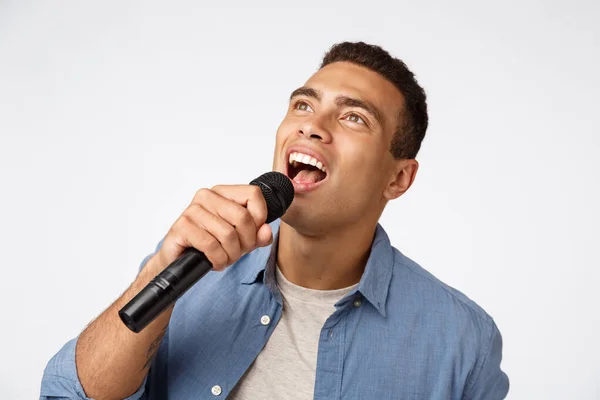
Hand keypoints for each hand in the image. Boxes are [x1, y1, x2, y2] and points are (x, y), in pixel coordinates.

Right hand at [155, 185, 272, 271]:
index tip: (252, 234)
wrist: (177, 261)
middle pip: (243, 217)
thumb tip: (266, 231)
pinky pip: (212, 246)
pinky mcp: (182, 226)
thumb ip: (257, 235)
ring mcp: (193, 210)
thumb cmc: (209, 246)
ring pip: (228, 234)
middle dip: (246, 242)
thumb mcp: (240, 241)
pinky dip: (218, 260)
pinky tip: (214, 262)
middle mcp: (207, 196)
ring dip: (231, 255)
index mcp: (222, 193)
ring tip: (224, 258)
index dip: (260, 217)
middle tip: (237, 253)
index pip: (253, 194)